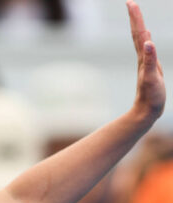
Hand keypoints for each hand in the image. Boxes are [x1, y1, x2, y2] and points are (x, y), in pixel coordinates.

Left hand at [128, 0, 165, 121]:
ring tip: (136, 15)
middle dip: (135, 17)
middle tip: (131, 3)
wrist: (147, 111)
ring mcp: (146, 63)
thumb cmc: (150, 97)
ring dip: (139, 26)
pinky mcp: (150, 69)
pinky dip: (147, 41)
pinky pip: (147, 51)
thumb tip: (148, 42)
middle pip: (138, 34)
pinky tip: (147, 38)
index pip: (139, 33)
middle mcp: (143, 58)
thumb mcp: (151, 78)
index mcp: (143, 57)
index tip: (131, 3)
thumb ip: (150, 60)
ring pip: (141, 41)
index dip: (136, 18)